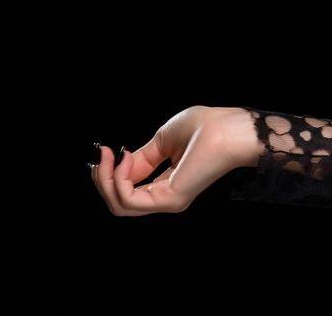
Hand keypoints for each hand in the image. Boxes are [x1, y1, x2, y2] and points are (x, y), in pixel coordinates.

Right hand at [89, 105, 261, 215]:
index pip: (127, 191)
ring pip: (118, 205)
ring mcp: (168, 201)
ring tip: (111, 156)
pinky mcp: (170, 199)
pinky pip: (128, 200)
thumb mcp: (162, 139)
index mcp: (166, 183)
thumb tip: (120, 165)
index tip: (103, 151)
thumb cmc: (206, 127)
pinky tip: (125, 159)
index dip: (108, 173)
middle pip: (118, 203)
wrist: (229, 128)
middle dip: (102, 179)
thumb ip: (140, 158)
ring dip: (105, 179)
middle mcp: (166, 196)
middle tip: (102, 155)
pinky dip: (118, 179)